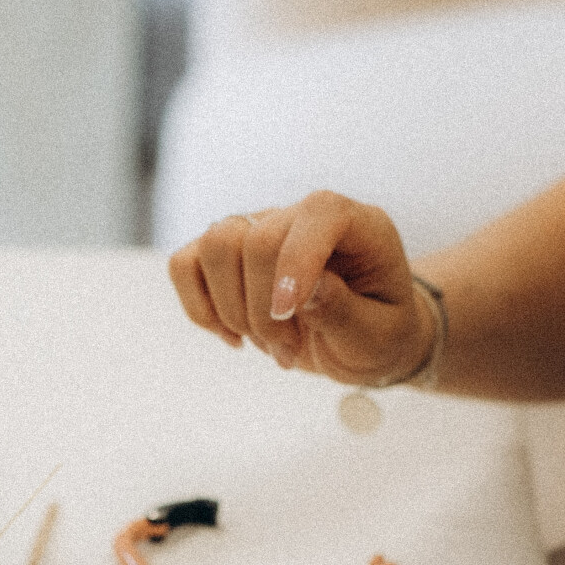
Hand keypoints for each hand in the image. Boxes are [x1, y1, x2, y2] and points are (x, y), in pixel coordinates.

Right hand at [166, 191, 430, 383]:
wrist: (363, 339)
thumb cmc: (379, 333)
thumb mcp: (378, 336)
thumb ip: (345, 311)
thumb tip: (307, 291)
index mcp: (359, 225)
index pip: (319, 212)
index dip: (296, 261)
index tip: (289, 314)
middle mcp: (305, 216)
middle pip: (256, 236)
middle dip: (262, 309)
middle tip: (288, 352)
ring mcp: (263, 228)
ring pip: (215, 244)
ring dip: (232, 310)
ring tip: (266, 344)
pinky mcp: (229, 254)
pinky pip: (186, 264)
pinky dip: (199, 307)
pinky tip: (231, 335)